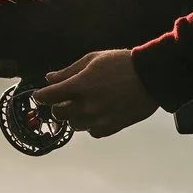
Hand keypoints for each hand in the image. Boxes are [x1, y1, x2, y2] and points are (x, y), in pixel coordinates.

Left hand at [31, 48, 157, 137]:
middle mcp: (87, 105)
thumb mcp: (92, 59)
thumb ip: (68, 71)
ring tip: (83, 106)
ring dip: (74, 116)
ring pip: (75, 125)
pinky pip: (93, 132)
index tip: (41, 95)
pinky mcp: (112, 127)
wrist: (151, 77)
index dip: (41, 95)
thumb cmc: (121, 64)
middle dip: (57, 106)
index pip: (48, 96)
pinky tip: (96, 115)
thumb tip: (49, 78)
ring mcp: (99, 118)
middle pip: (59, 114)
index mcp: (80, 86)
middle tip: (63, 100)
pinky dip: (91, 125)